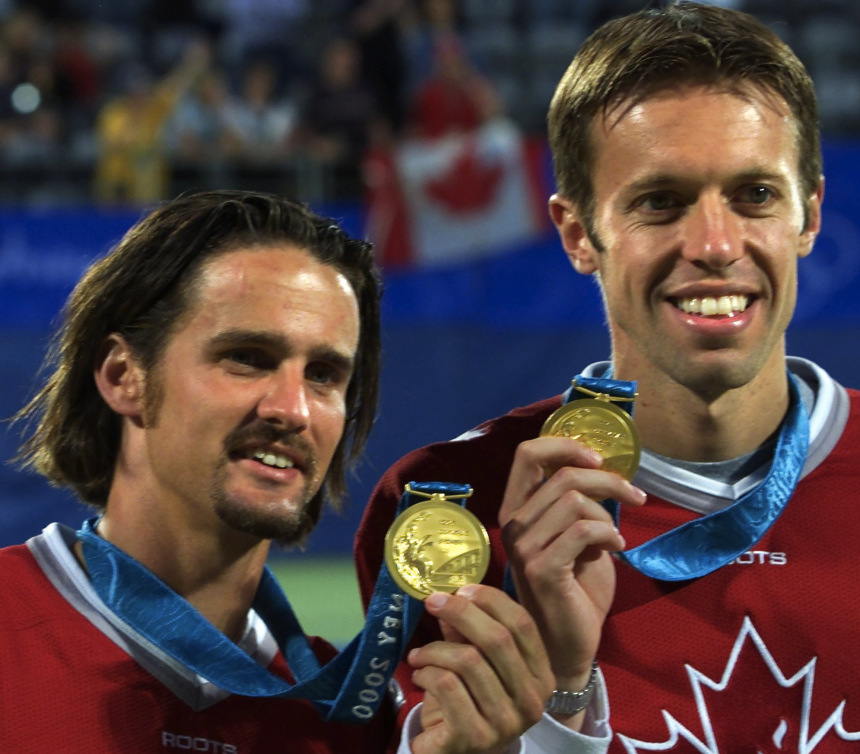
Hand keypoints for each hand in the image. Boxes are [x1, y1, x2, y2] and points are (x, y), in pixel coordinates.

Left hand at [407, 585, 554, 753]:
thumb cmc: (468, 702)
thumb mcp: (476, 662)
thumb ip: (469, 631)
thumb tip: (451, 594)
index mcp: (540, 676)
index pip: (522, 625)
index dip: (491, 600)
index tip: (461, 589)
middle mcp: (531, 701)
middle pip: (497, 639)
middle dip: (460, 612)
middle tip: (432, 602)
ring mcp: (506, 722)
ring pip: (468, 660)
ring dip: (434, 649)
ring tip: (419, 654)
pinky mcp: (474, 737)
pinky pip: (446, 684)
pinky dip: (426, 672)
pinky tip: (419, 674)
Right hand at [499, 437, 646, 709]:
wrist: (569, 644)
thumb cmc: (575, 589)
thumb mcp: (578, 537)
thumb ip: (579, 505)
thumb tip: (602, 469)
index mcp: (516, 509)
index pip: (527, 455)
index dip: (564, 445)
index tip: (598, 459)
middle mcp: (512, 523)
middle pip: (562, 475)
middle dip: (607, 480)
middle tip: (635, 496)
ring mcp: (523, 547)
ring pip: (574, 500)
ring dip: (608, 514)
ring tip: (616, 537)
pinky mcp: (541, 569)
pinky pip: (583, 530)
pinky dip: (609, 534)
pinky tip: (616, 548)